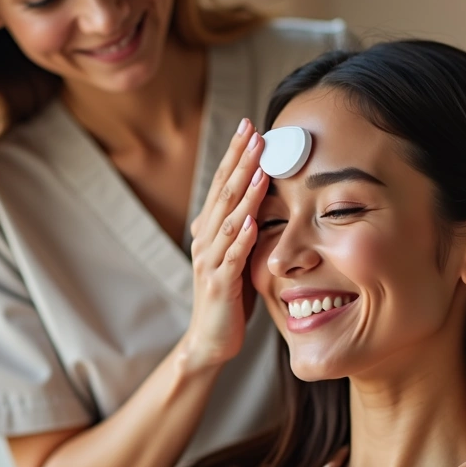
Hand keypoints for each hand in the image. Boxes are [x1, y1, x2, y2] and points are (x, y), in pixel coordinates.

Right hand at [180, 118, 268, 371]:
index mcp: (210, 231)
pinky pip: (230, 258)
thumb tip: (260, 200)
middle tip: (254, 130)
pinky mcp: (218, 285)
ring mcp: (209, 262)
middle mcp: (205, 240)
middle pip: (223, 193)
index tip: (250, 125)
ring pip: (228, 220)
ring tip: (257, 166)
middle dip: (239, 160)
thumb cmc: (227, 299)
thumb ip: (242, 230)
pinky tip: (250, 222)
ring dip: (243, 192)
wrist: (209, 341)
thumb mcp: (236, 257)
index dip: (235, 154)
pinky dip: (240, 238)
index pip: (223, 184)